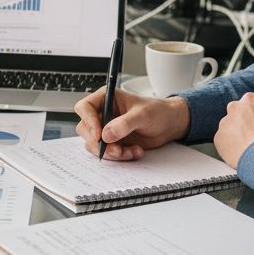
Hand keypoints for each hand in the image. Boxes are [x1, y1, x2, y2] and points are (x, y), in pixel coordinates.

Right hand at [73, 87, 190, 160]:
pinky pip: (107, 153)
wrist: (168, 125)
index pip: (85, 108)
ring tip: (130, 151)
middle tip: (116, 150)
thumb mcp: (143, 115)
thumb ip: (124, 124)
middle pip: (85, 129)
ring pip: (94, 144)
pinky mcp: (112, 142)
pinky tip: (135, 151)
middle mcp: (103, 113)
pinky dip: (120, 156)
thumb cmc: (157, 111)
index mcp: (106, 98)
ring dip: (111, 152)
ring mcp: (106, 129)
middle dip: (100, 143)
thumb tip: (106, 135)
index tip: (100, 135)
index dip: (89, 122)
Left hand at [214, 92, 253, 166]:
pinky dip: (229, 147)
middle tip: (252, 134)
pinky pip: (223, 141)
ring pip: (228, 128)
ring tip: (248, 147)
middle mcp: (234, 108)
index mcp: (251, 99)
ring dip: (235, 135)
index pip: (251, 104)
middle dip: (242, 122)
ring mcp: (224, 123)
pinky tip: (240, 154)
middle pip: (236, 113)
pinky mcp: (218, 138)